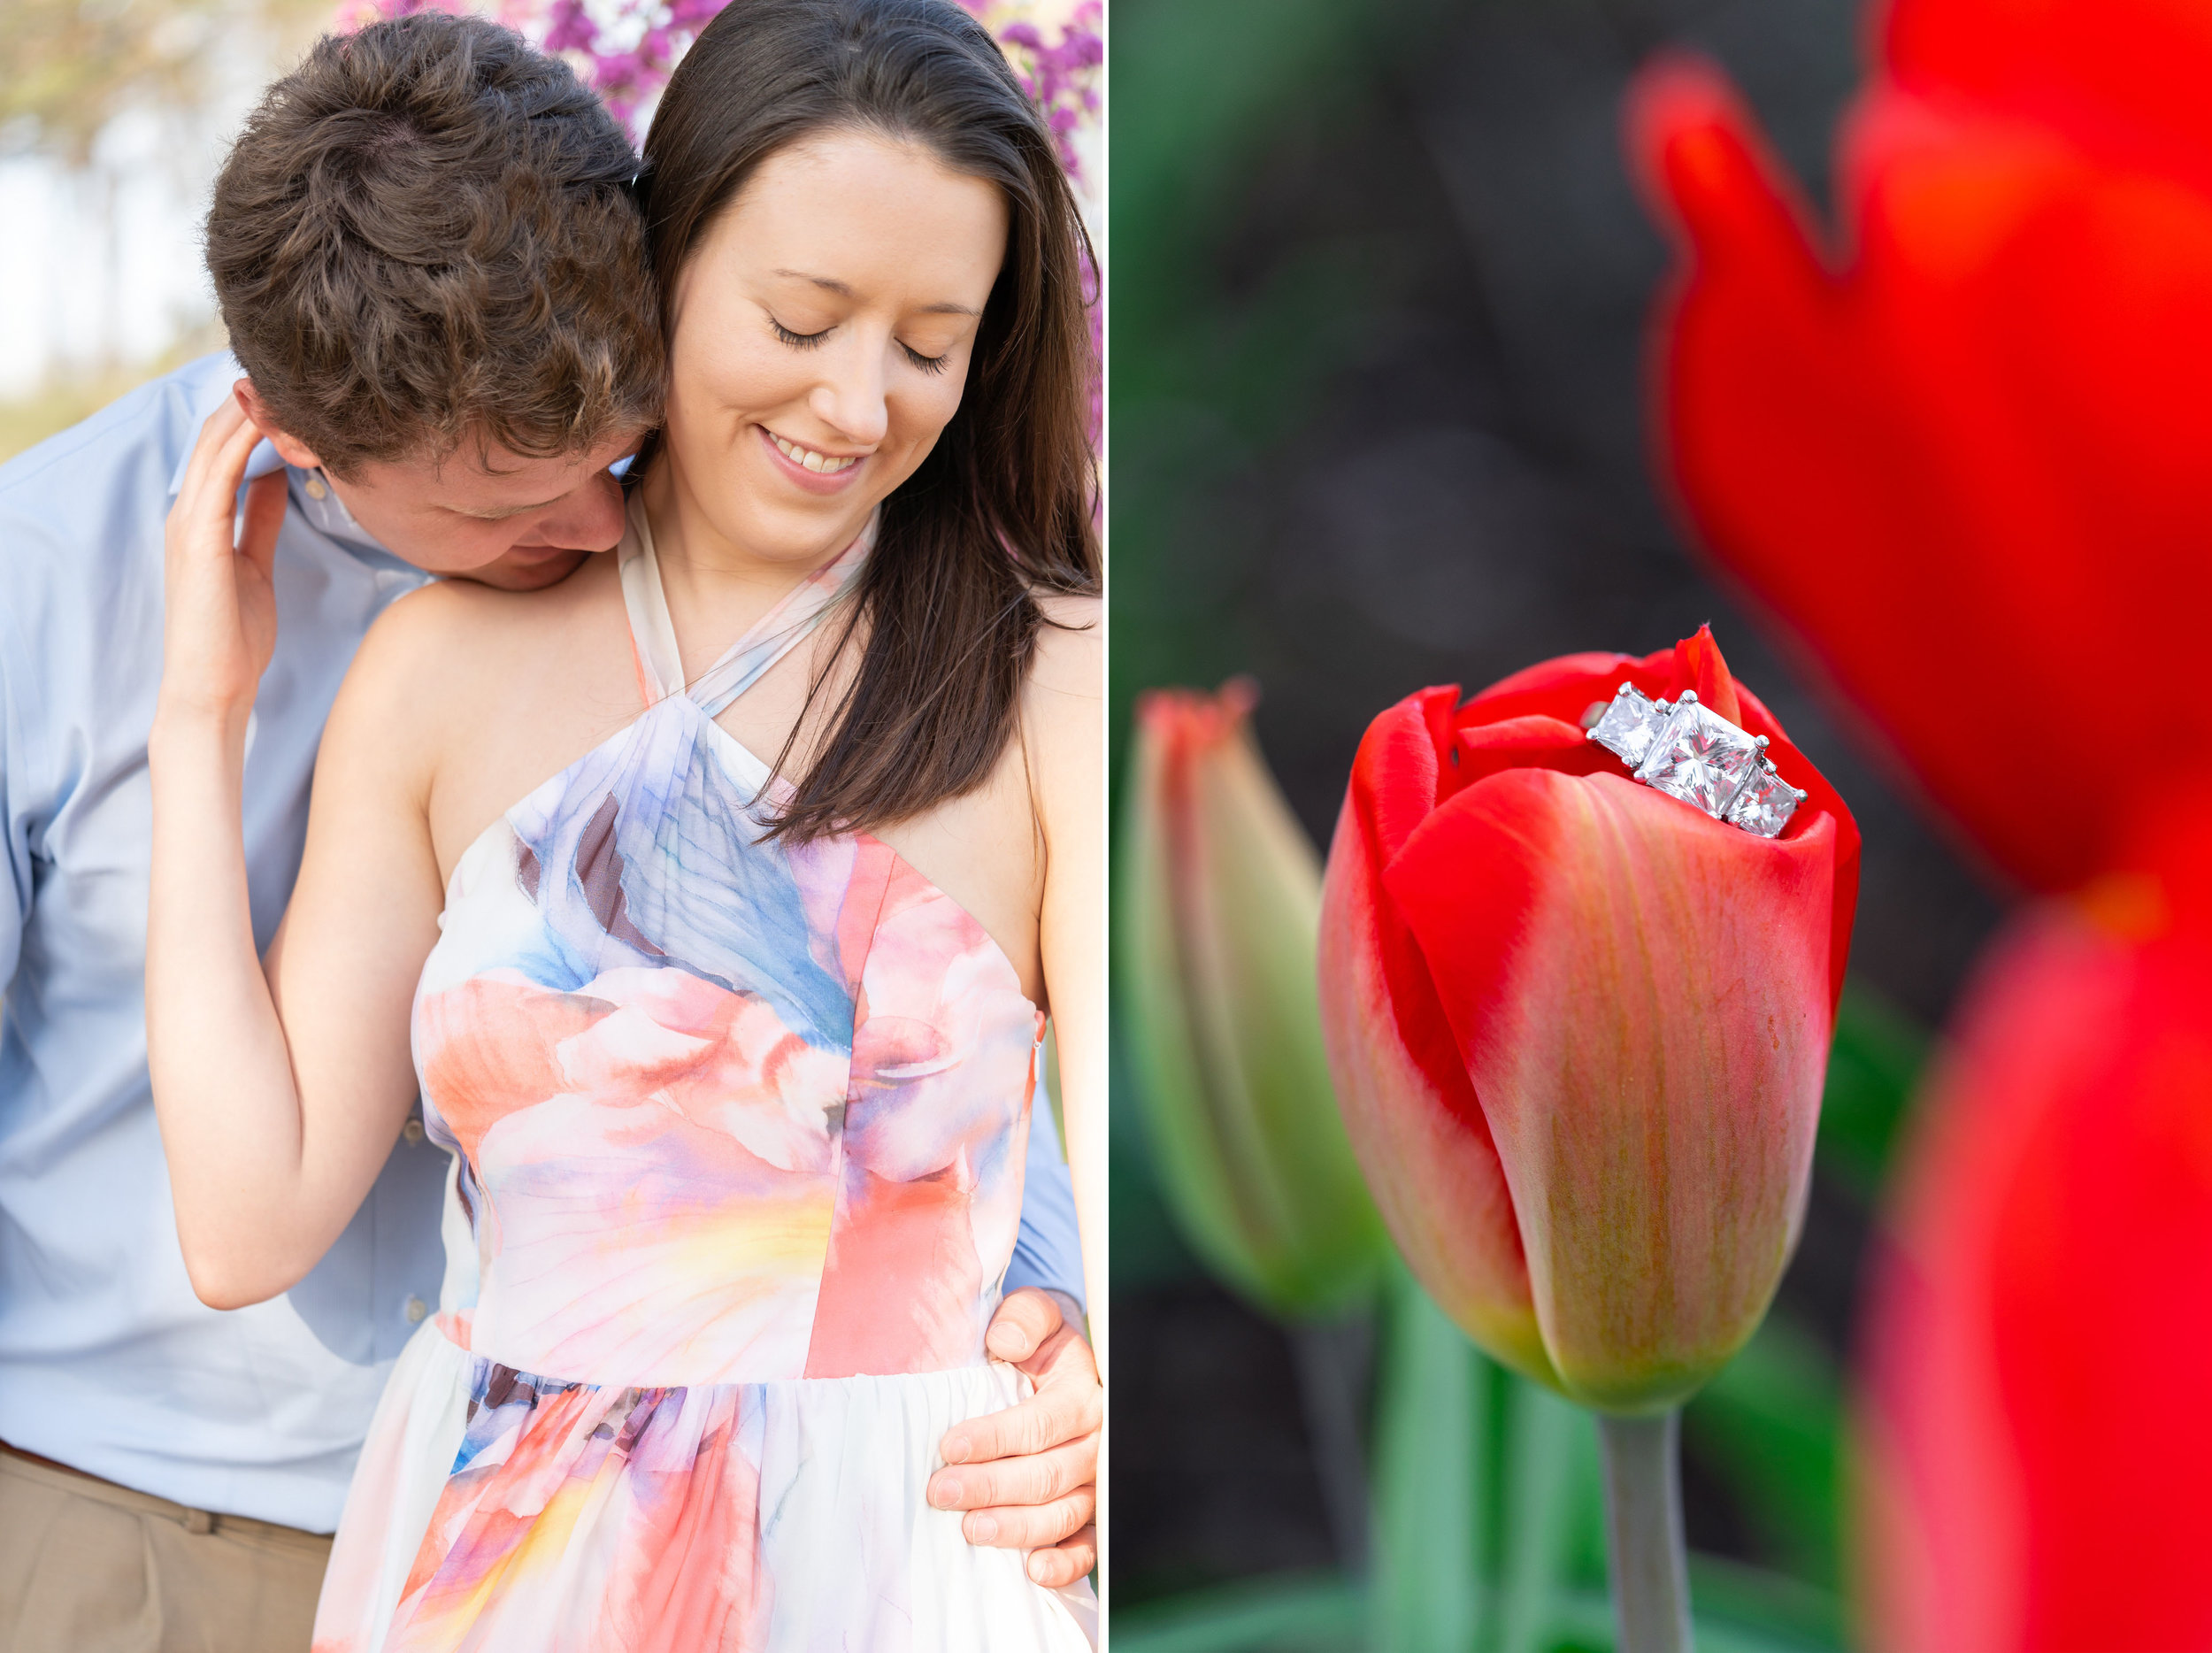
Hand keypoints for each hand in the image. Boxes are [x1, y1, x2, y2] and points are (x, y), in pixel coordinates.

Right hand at [159, 388, 287, 727]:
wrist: (214, 687)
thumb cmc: (236, 635)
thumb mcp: (255, 564)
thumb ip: (260, 521)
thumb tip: (276, 481)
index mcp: (201, 517)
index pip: (222, 449)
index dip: (250, 414)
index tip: (286, 387)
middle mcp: (188, 510)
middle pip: (215, 435)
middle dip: (247, 398)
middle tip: (284, 364)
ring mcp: (188, 521)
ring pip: (215, 446)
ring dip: (246, 409)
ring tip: (278, 376)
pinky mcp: (198, 537)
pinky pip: (221, 476)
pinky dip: (243, 445)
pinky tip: (270, 422)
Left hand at [931, 1287, 1099, 1587]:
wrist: (1062, 1368)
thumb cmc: (1039, 1346)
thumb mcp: (1034, 1316)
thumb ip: (1022, 1319)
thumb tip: (1004, 1342)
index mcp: (1082, 1393)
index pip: (1041, 1422)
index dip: (995, 1437)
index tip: (949, 1446)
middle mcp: (1096, 1441)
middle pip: (1047, 1474)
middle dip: (991, 1486)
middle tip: (941, 1491)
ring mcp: (1096, 1482)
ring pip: (1063, 1513)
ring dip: (1016, 1527)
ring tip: (969, 1528)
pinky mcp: (1092, 1515)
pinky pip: (1088, 1547)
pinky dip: (1064, 1564)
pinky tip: (1033, 1570)